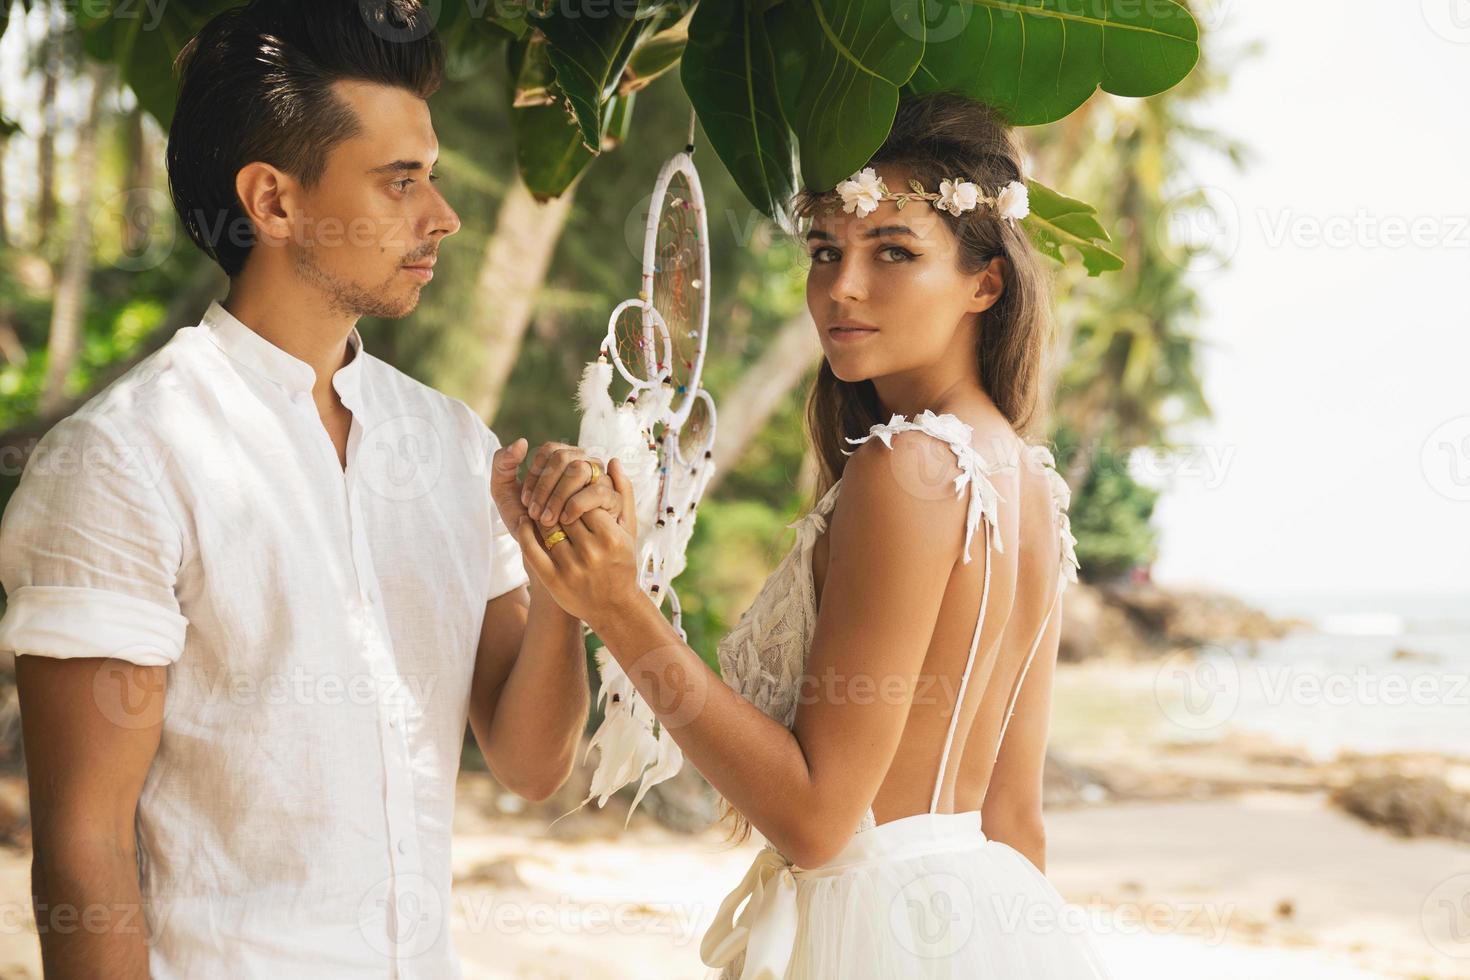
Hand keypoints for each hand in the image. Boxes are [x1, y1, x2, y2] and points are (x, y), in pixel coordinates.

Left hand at [512, 458, 642, 624]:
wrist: (613, 608)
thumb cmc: (623, 563)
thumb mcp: (630, 530)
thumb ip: (624, 493)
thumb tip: (612, 461)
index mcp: (611, 537)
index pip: (584, 500)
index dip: (575, 495)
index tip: (571, 493)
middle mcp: (592, 551)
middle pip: (564, 512)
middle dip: (557, 503)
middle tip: (552, 499)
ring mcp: (571, 567)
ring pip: (547, 528)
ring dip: (541, 516)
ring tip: (542, 511)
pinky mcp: (553, 580)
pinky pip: (531, 547)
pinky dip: (526, 531)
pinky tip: (527, 522)